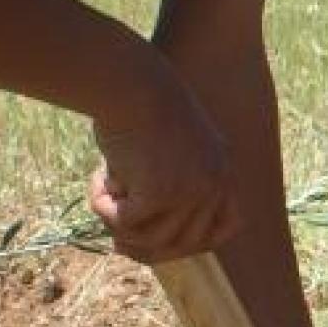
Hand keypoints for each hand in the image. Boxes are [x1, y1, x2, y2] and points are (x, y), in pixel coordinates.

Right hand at [89, 74, 237, 261]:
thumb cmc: (139, 105)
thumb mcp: (169, 147)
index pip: (231, 224)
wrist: (130, 81)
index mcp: (224, 169)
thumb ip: (169, 184)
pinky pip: (126, 223)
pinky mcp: (160, 193)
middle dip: (148, 245)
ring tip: (104, 197)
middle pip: (187, 242)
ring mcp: (192, 191)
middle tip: (116, 239)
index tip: (164, 245)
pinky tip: (96, 182)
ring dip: (121, 225)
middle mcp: (216, 183)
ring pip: (154, 240)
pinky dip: (104, 209)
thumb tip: (135, 237)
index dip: (197, 241)